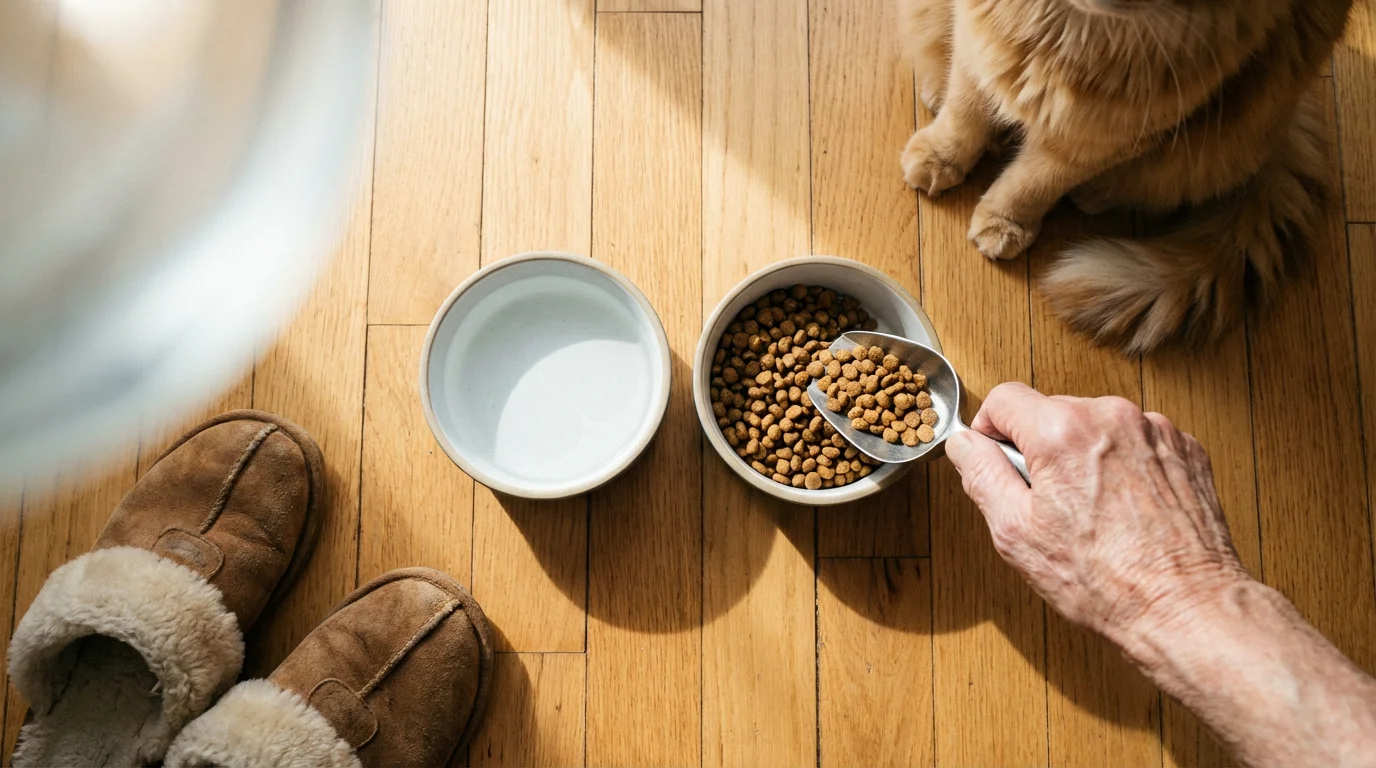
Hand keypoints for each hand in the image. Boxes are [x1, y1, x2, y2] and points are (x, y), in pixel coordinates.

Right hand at [945, 382, 1247, 643]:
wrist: (1187, 608)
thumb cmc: (1105, 581)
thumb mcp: (1015, 533)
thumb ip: (981, 475)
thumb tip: (964, 443)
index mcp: (1062, 430)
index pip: (1004, 398)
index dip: (990, 432)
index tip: (998, 462)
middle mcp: (1111, 415)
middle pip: (1052, 412)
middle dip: (1041, 450)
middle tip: (1049, 507)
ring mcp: (1155, 429)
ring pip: (1096, 427)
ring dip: (1085, 457)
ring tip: (1095, 514)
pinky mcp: (1186, 448)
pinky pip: (1136, 442)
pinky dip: (1125, 466)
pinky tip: (1128, 511)